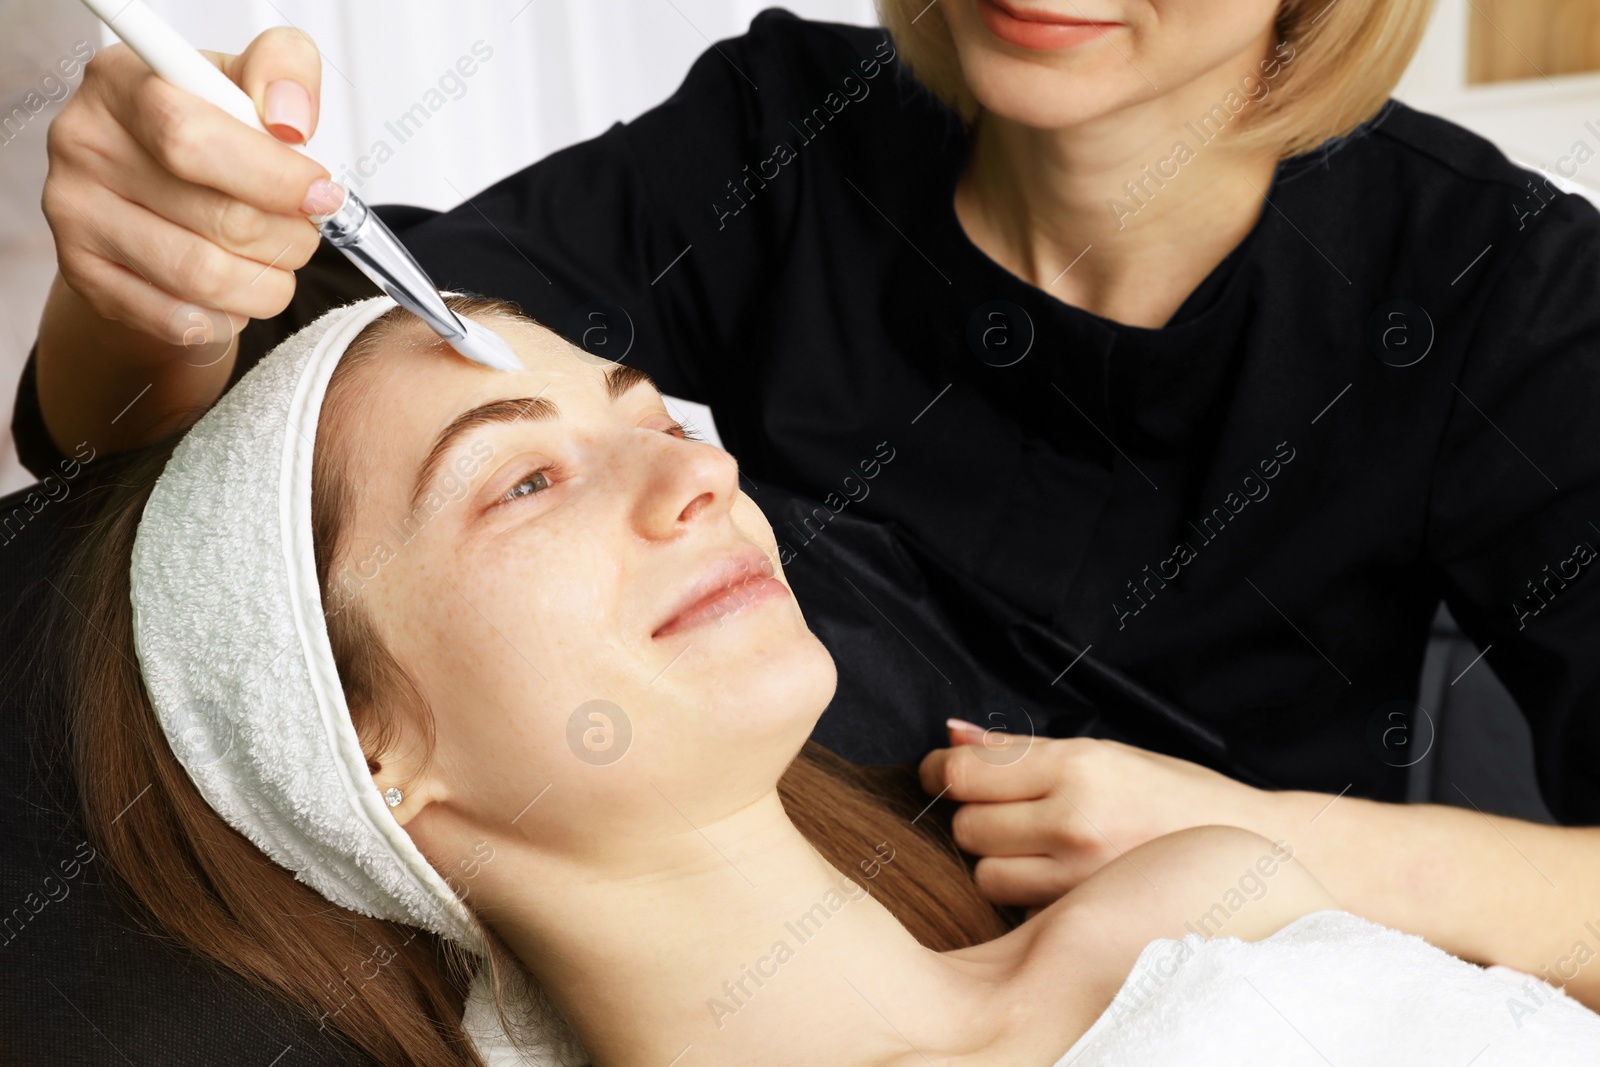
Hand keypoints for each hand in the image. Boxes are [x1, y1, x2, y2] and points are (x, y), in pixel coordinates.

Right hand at [43, 27, 330, 348]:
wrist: (151, 190)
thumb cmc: (209, 133)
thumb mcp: (250, 81)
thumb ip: (285, 72)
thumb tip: (290, 120)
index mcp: (123, 83)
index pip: (194, 140)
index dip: (276, 178)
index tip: (320, 193)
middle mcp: (86, 144)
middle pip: (219, 219)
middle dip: (290, 236)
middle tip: (304, 230)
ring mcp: (76, 213)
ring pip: (207, 278)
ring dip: (269, 281)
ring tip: (278, 261)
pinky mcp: (84, 274)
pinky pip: (183, 321)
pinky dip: (231, 315)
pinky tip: (237, 291)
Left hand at [919, 720, 1265, 912]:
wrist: (1251, 848)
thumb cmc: (1172, 793)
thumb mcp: (1103, 752)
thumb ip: (1020, 749)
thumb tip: (952, 735)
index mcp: (1078, 766)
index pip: (967, 773)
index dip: (940, 772)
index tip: (940, 773)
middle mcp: (1076, 820)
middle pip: (967, 827)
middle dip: (972, 817)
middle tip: (1002, 811)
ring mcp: (1081, 875)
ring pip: (986, 874)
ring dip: (994, 861)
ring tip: (1032, 847)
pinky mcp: (1088, 915)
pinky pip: (1019, 908)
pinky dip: (1023, 895)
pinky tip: (1053, 878)